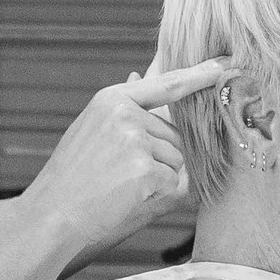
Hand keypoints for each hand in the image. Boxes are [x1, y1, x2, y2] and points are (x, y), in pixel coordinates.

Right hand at [21, 61, 236, 258]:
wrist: (50, 216)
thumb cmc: (71, 179)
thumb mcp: (90, 131)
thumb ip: (123, 109)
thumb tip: (140, 75)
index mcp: (112, 100)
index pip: (168, 83)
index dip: (202, 74)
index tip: (230, 62)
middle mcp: (126, 114)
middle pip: (176, 136)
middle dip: (162, 160)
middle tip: (121, 178)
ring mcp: (137, 140)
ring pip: (178, 161)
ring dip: (160, 180)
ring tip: (120, 189)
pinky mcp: (147, 170)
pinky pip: (175, 184)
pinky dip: (159, 197)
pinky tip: (127, 199)